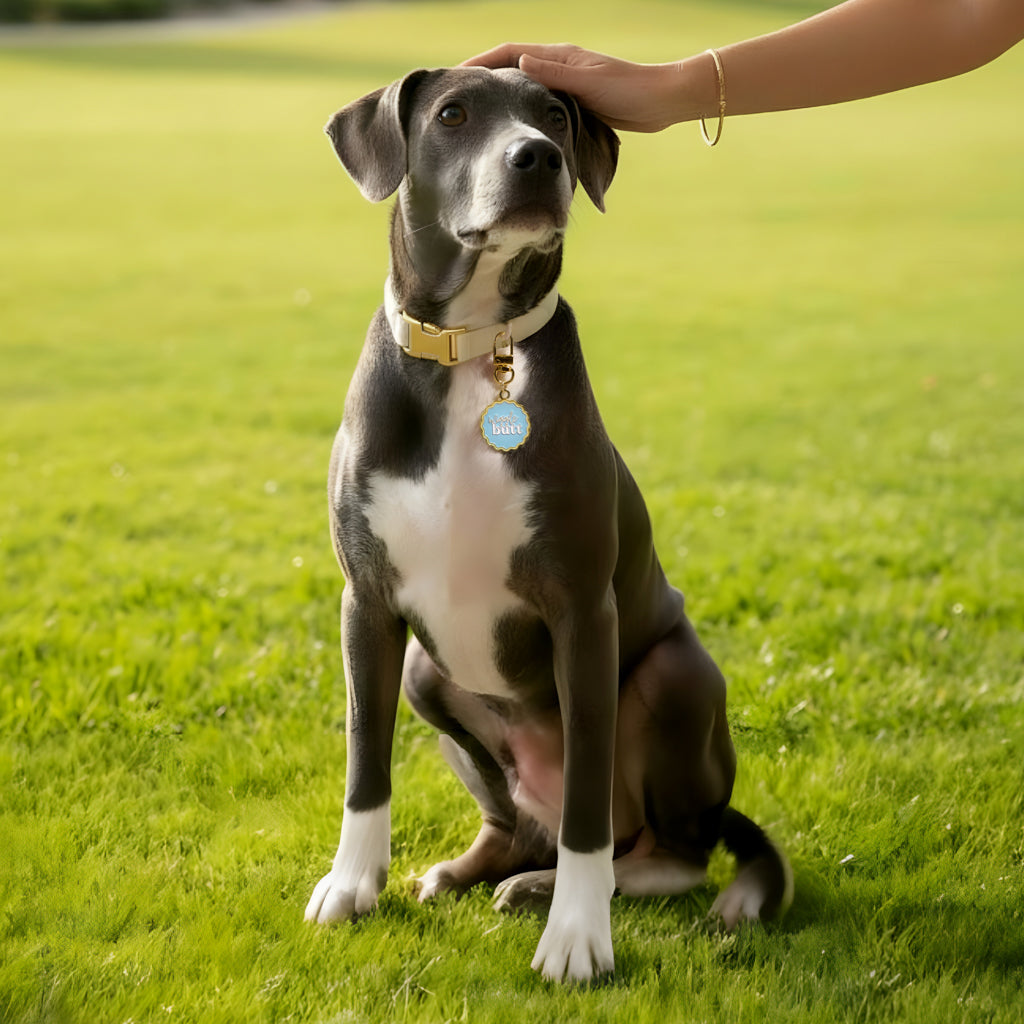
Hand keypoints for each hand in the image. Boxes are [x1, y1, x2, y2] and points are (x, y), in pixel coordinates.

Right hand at [463, 43, 688, 131]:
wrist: (663, 103)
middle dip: (484, 81)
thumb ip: (554, 73)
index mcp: (559, 57)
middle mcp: (558, 68)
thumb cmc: (630, 91)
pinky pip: (537, 107)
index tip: (455, 76)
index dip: (480, 63)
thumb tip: (519, 61)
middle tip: (458, 100)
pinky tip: (510, 132)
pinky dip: (520, 113)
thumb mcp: (588, 82)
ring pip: (522, 90)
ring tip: (476, 118)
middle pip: (511, 70)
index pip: (508, 53)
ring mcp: (564, 86)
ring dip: (500, 99)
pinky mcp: (573, 105)